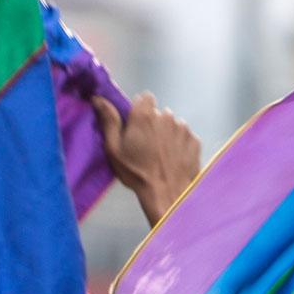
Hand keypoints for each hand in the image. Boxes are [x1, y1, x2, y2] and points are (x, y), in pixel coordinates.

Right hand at [93, 92, 200, 226]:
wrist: (167, 194)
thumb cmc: (137, 173)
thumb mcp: (114, 149)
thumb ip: (109, 120)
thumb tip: (98, 99)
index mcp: (144, 116)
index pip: (144, 98)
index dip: (140, 111)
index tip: (136, 126)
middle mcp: (166, 116)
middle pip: (158, 114)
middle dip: (153, 125)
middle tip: (146, 146)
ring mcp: (183, 128)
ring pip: (172, 125)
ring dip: (167, 135)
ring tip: (161, 155)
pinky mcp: (194, 141)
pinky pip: (184, 137)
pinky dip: (180, 145)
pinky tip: (173, 160)